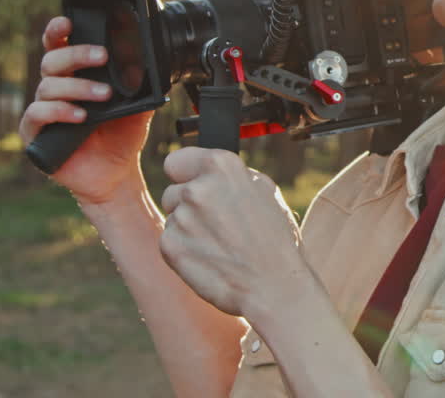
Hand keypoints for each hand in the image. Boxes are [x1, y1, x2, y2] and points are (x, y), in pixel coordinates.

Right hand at [19, 16, 153, 205]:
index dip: (58, 31)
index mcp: (75, 76)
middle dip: (76, 54)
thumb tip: (149, 62)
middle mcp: (56, 89)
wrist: (115, 172)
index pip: (60, 46)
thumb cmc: (121, 135)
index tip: (66, 22)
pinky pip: (37, 114)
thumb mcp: (136, 105)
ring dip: (78, 87)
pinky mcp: (35, 133)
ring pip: (48, 86)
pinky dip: (59, 111)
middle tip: (101, 56)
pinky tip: (80, 115)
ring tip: (103, 95)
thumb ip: (138, 84)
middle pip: (52, 60)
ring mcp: (43, 109)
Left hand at [159, 147, 303, 316]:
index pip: (176, 160)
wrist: (273, 285)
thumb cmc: (275, 239)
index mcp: (222, 166)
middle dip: (188, 205)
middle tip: (217, 224)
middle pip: (173, 191)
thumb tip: (210, 172)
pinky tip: (210, 258)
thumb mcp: (265, 191)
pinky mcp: (170, 246)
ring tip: (219, 244)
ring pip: (173, 218)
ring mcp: (181, 217)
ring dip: (188, 229)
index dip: (186, 175)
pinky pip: (169, 241)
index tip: (194, 186)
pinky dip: (184, 250)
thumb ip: (231, 176)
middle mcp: (197, 187)